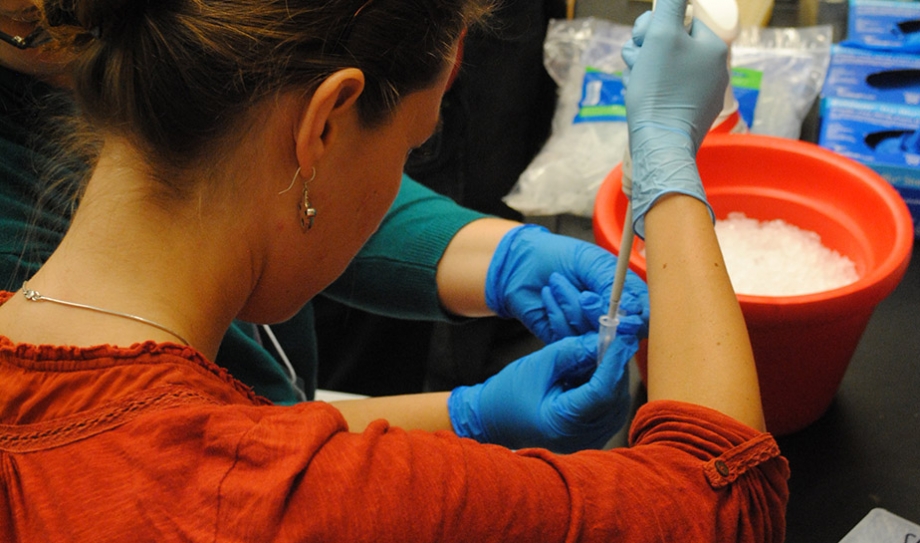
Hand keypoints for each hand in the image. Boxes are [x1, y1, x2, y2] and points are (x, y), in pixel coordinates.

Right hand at [447, 317, 641, 453]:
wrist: (495, 419)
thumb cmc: (508, 394)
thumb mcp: (538, 365)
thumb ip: (571, 351)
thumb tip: (602, 338)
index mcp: (564, 423)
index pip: (602, 390)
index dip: (614, 360)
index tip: (621, 335)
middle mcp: (584, 435)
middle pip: (614, 392)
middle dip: (616, 360)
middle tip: (619, 332)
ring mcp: (592, 436)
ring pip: (615, 395)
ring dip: (612, 368)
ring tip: (606, 345)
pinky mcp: (594, 430)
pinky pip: (609, 401)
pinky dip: (606, 380)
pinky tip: (599, 362)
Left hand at [485, 224, 648, 342]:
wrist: (520, 263)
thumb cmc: (558, 256)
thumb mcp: (589, 261)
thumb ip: (610, 283)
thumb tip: (629, 308)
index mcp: (623, 295)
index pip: (642, 318)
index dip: (636, 321)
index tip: (623, 314)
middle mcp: (608, 317)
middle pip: (619, 335)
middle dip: (599, 315)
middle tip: (584, 296)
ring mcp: (585, 332)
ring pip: (590, 336)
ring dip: (571, 305)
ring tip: (556, 282)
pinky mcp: (563, 341)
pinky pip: (567, 338)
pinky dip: (556, 313)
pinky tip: (548, 294)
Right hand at [620, 0, 727, 236]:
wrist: (660, 144)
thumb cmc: (660, 90)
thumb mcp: (662, 36)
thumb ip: (671, 5)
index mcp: (713, 47)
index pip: (682, 19)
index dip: (655, 25)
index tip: (640, 38)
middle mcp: (715, 68)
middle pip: (673, 42)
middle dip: (646, 47)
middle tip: (634, 58)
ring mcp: (703, 93)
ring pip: (666, 66)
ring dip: (643, 67)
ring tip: (634, 80)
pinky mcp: (690, 113)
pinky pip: (667, 90)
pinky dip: (650, 89)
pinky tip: (639, 98)